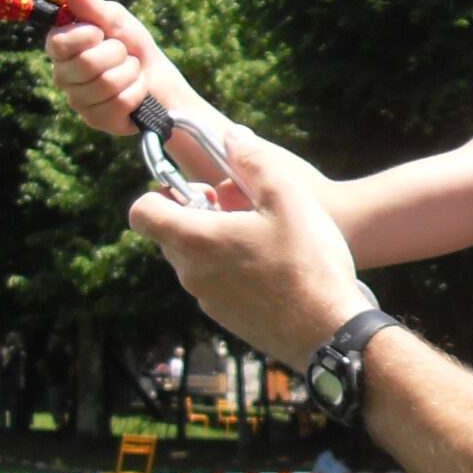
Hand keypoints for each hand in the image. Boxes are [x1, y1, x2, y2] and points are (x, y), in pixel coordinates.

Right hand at [47, 0, 204, 135]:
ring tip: (131, 71)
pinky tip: (137, 91)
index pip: (59, 43)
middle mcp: (63, 76)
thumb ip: (92, 7)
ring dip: (130, 72)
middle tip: (123, 54)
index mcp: (61, 49)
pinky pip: (120, 103)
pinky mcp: (97, 120)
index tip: (101, 33)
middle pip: (86, 64)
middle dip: (117, 53)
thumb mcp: (116, 21)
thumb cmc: (134, 47)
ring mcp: (78, 101)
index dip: (86, 35)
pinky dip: (137, 91)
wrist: (160, 80)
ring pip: (106, 84)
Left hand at [130, 128, 367, 368]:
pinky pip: (218, 284)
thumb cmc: (308, 265)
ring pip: (198, 259)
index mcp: (194, 240)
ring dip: (221, 243)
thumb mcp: (289, 198)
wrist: (331, 334)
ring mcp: (208, 301)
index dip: (162, 193)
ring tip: (267, 240)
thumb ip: (255, 161)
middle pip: (173, 233)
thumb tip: (232, 138)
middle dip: (202, 215)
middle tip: (246, 210)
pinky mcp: (228, 320)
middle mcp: (191, 274)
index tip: (203, 192)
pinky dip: (235, 271)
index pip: (142, 212)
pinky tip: (276, 270)